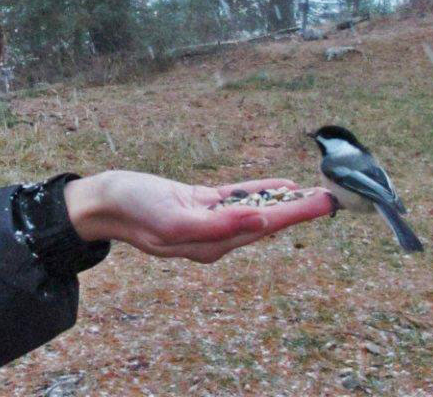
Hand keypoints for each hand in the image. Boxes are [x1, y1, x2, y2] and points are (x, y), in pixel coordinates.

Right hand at [64, 170, 333, 263]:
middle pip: (265, 221)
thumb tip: (262, 223)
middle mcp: (213, 236)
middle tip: (330, 198)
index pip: (263, 228)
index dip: (296, 216)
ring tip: (313, 193)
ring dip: (284, 202)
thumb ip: (220, 225)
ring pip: (254, 210)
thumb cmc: (133, 210)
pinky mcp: (196, 204)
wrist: (103, 201)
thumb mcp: (175, 220)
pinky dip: (258, 192)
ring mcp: (205, 219)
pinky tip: (278, 188)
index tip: (323, 204)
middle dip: (299, 211)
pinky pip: (235, 198)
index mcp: (211, 244)